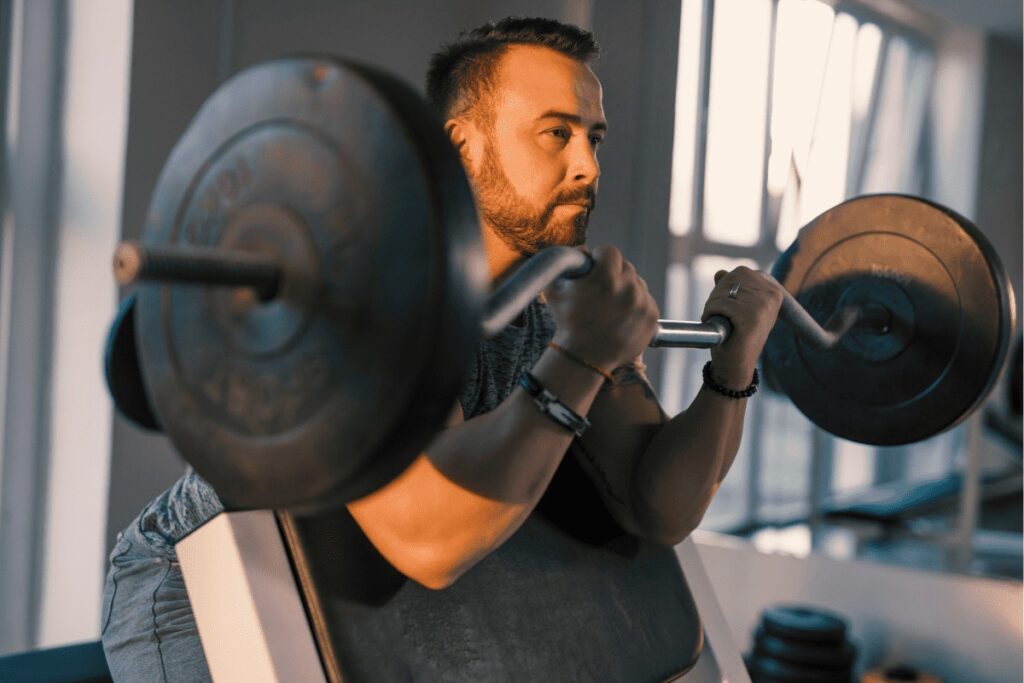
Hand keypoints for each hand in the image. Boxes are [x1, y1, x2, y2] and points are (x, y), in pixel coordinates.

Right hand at [544, 246, 659, 369]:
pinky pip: (646, 302)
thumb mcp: (556, 288)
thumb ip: (567, 262)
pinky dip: (636, 307)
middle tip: (600, 291)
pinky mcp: (652, 318)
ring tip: (610, 308)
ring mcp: (643, 304)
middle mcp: (628, 288)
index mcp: (606, 277)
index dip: (599, 258)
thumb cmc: (567, 322)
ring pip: (637, 285)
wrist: (584, 357)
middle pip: (625, 268)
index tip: (594, 269)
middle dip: (613, 275)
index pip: (610, 252)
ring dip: (626, 290)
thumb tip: (583, 250)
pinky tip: (620, 318)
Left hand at [701, 267, 783, 387]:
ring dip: (712, 305)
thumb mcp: (735, 307)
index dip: (725, 286)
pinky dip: (710, 313)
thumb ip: (731, 287)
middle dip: (717, 294)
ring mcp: (764, 306)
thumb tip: (720, 272)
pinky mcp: (752, 317)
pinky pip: (721, 303)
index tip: (728, 306)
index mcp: (773, 291)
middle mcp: (773, 295)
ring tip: (719, 321)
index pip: (740, 272)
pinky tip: (718, 327)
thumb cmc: (733, 336)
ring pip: (724, 290)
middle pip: (732, 278)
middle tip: (719, 314)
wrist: (735, 366)